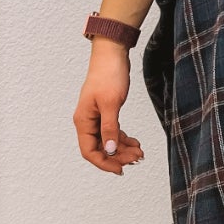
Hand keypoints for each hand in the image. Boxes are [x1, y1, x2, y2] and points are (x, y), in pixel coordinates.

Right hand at [74, 45, 145, 175]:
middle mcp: (87, 121)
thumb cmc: (108, 75)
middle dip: (118, 156)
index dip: (104, 163)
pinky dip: (124, 139)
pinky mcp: (106, 112)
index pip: (89, 151)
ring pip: (108, 141)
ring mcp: (96, 117)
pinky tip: (135, 142)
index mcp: (83, 121)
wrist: (112, 54)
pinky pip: (113, 132)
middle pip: (100, 149)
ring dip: (123, 149)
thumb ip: (110, 128)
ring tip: (140, 152)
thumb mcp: (111, 104)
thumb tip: (109, 151)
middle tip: (137, 158)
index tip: (121, 169)